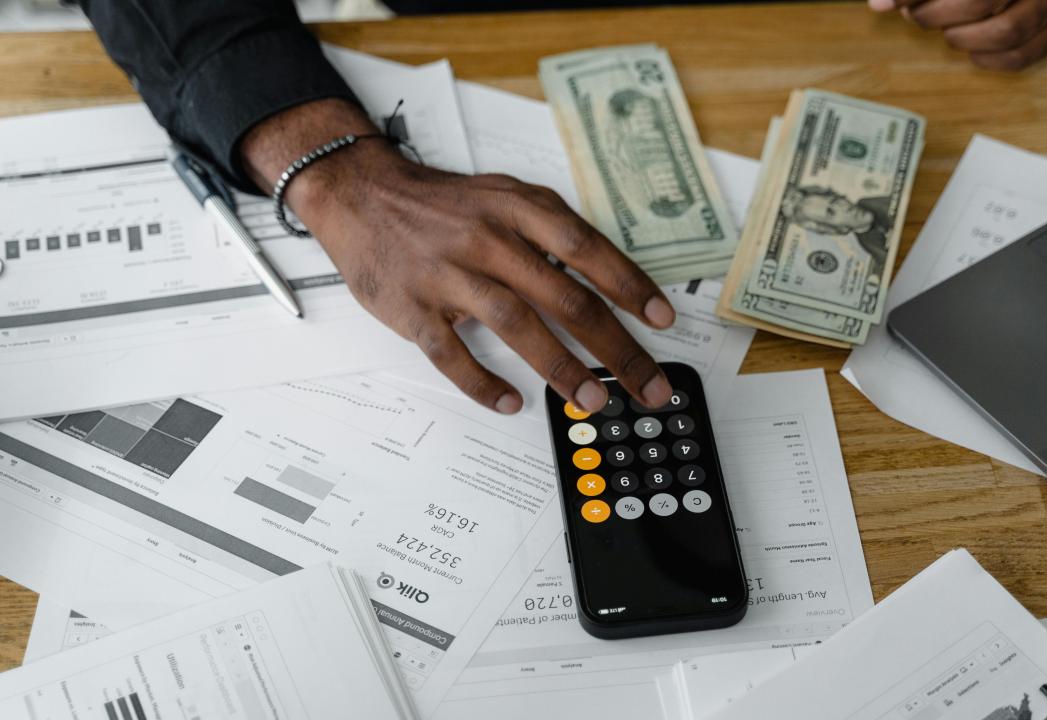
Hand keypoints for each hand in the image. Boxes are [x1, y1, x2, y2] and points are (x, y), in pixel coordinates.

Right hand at [239, 99, 674, 414]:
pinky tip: (509, 402)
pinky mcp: (413, 308)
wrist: (361, 194)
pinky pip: (451, 354)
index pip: (588, 250)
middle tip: (647, 385)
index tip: (661, 321)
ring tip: (593, 400)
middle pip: (566, 300)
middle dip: (616, 349)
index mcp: (519, 209)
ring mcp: (449, 274)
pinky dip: (482, 382)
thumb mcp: (505, 195)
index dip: (630, 287)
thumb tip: (609, 279)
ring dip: (561, 369)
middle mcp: (489, 240)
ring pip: (517, 326)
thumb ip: (552, 231)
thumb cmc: (443, 204)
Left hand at [869, 0, 1046, 70]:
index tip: (883, 3)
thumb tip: (879, 3)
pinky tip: (972, 48)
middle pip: (980, 2)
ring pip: (1005, 32)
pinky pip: (1021, 56)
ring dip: (963, 37)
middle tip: (917, 15)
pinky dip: (987, 58)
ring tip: (948, 30)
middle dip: (936, 15)